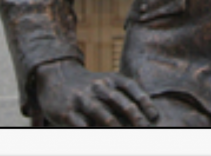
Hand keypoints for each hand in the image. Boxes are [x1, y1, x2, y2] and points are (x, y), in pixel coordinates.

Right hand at [35, 59, 159, 126]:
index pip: (131, 88)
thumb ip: (124, 94)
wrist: (56, 76)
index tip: (154, 116)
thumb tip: (147, 115)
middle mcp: (98, 87)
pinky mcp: (67, 111)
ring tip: (124, 134)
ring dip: (114, 125)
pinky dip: (89, 129)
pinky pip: (80, 122)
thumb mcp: (107, 82)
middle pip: (119, 101)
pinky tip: (97, 134)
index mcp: (111, 79)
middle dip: (134, 116)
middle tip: (145, 129)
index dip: (144, 101)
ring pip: (100, 112)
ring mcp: (82, 98)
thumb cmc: (89, 86)